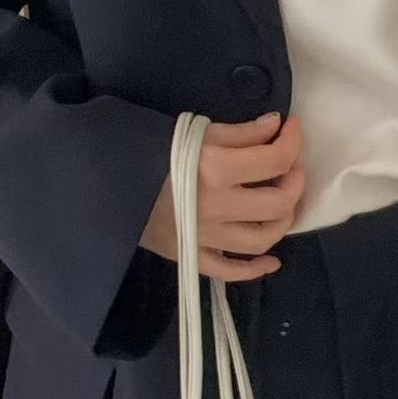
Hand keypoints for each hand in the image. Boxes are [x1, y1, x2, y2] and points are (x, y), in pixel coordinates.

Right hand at [140, 110, 306, 280]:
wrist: (103, 181)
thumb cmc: (147, 149)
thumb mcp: (195, 133)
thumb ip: (240, 133)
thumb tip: (276, 126)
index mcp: (216, 170)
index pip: (274, 159)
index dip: (292, 141)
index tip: (292, 128)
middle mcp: (216, 207)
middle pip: (278, 203)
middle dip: (294, 183)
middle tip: (291, 169)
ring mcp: (205, 237)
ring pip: (262, 240)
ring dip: (282, 222)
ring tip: (282, 204)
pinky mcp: (191, 256)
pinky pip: (230, 272)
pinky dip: (255, 269)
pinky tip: (271, 260)